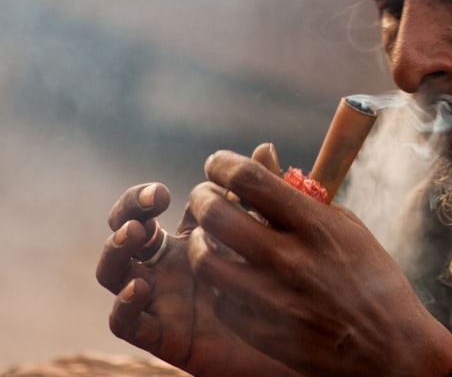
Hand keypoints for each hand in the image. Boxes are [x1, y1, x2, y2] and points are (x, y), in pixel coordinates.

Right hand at [96, 146, 299, 376]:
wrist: (302, 340)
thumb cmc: (285, 283)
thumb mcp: (272, 233)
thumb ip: (264, 194)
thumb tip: (264, 148)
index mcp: (186, 238)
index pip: (147, 210)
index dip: (143, 196)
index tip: (166, 192)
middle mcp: (167, 266)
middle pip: (123, 235)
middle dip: (126, 215)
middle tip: (149, 208)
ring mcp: (160, 299)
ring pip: (114, 274)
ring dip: (115, 252)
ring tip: (136, 235)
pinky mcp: (164, 336)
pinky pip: (126, 322)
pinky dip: (123, 303)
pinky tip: (141, 286)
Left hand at [187, 150, 451, 375]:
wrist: (390, 346)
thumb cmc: (373, 279)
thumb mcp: (347, 227)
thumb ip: (302, 197)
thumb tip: (263, 159)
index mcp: (316, 226)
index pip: (252, 180)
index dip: (224, 164)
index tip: (217, 164)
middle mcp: (290, 259)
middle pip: (217, 215)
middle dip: (202, 197)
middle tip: (205, 196)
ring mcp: (272, 299)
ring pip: (205, 260)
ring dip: (199, 242)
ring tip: (207, 237)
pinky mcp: (260, 332)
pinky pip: (219, 299)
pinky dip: (219, 283)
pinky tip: (230, 276)